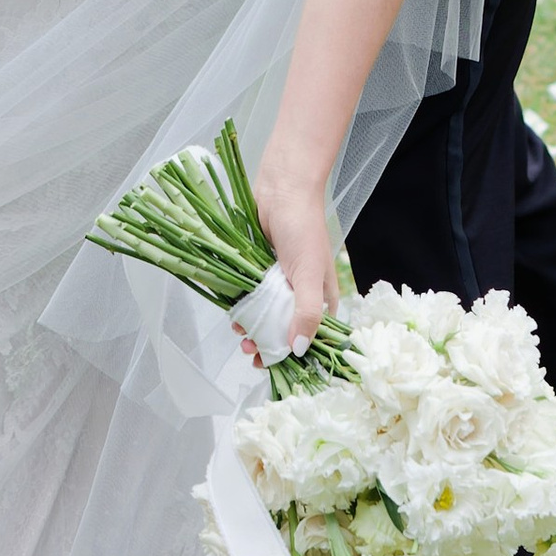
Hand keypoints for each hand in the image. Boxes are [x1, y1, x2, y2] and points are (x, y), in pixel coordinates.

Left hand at [248, 148, 336, 350]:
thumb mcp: (308, 273)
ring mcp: (279, 282)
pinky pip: (251, 298)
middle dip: (268, 346)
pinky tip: (234, 317)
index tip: (275, 367)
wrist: (281, 188)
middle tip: (252, 355)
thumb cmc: (303, 227)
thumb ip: (306, 312)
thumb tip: (299, 350)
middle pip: (285, 330)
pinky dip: (243, 310)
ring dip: (253, 331)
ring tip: (241, 337)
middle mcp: (301, 292)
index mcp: (321, 296)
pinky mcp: (259, 271)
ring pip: (265, 316)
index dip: (295, 354)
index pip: (312, 335)